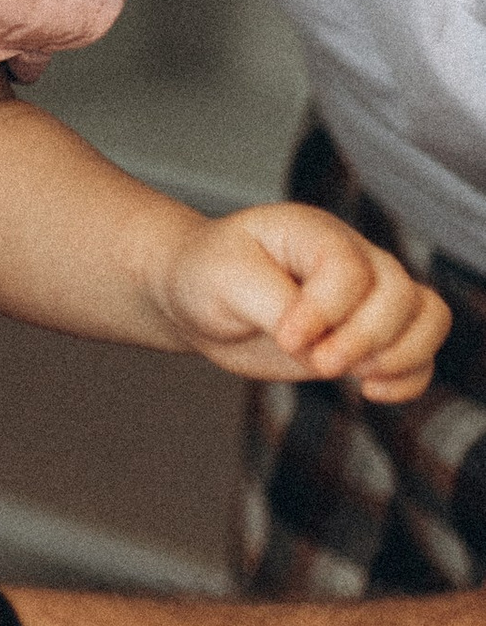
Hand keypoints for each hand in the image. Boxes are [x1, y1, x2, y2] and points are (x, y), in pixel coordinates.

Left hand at [156, 202, 448, 402]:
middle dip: (365, 338)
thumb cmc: (208, 275)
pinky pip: (421, 350)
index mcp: (314, 233)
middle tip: (319, 363)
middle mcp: (352, 258)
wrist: (199, 297)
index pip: (348, 269)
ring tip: (359, 378)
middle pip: (398, 293)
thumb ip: (275, 307)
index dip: (326, 311)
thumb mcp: (225, 281)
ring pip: (427, 316)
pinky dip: (411, 375)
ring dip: (402, 355)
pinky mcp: (368, 334)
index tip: (285, 338)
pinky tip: (372, 391)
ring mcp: (366, 296)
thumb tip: (318, 349)